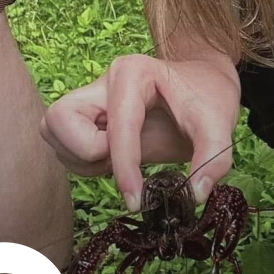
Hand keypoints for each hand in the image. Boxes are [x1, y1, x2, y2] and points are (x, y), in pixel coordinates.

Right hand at [40, 54, 241, 209]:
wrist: (202, 85)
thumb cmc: (207, 98)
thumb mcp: (220, 125)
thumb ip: (213, 160)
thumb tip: (194, 196)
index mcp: (132, 73)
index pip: (115, 126)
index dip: (123, 168)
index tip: (137, 200)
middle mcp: (101, 82)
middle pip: (60, 120)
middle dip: (87, 152)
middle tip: (120, 161)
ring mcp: (88, 98)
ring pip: (53, 133)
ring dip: (82, 159)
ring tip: (122, 161)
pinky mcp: (82, 116)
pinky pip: (62, 145)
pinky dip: (82, 162)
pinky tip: (114, 160)